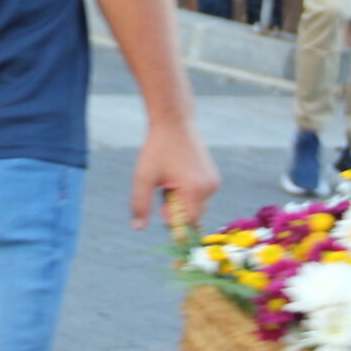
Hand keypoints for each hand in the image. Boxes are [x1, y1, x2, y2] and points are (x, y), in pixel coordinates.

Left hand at [131, 114, 219, 231]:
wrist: (174, 123)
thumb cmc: (157, 149)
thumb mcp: (143, 178)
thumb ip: (140, 205)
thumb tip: (137, 228)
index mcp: (194, 189)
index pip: (190, 222)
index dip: (174, 220)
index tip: (161, 208)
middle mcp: (209, 187)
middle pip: (194, 215)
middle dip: (177, 209)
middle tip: (163, 191)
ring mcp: (214, 181)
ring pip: (198, 206)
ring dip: (183, 201)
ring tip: (170, 181)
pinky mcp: (214, 176)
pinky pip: (202, 196)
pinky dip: (189, 193)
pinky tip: (178, 177)